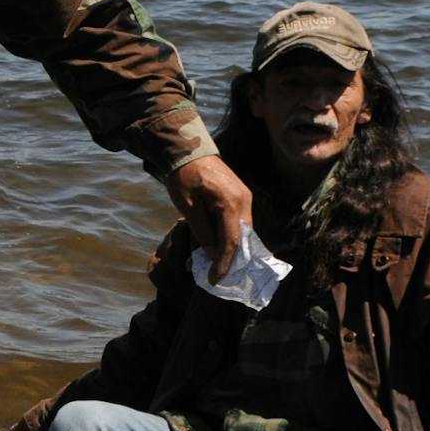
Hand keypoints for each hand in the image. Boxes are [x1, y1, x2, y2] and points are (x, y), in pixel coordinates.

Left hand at [164, 155, 251, 280]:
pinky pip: (239, 222)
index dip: (223, 263)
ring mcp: (245, 198)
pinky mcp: (241, 197)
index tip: (214, 280)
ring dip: (231, 249)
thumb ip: (202, 231)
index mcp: (231, 203)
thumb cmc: (183, 176)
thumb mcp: (188, 206)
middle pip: (242, 239)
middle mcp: (244, 201)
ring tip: (217, 267)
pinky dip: (231, 237)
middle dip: (231, 260)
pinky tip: (219, 247)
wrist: (188, 150)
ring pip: (242, 232)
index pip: (232, 242)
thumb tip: (211, 254)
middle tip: (218, 278)